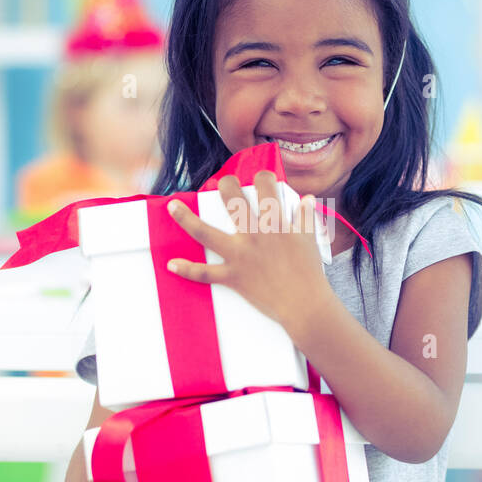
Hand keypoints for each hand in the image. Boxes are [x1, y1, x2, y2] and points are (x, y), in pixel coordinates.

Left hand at [165, 171, 333, 334]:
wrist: (304, 304)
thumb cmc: (310, 273)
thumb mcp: (310, 240)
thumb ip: (306, 217)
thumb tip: (308, 200)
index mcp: (275, 222)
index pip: (266, 186)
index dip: (263, 177)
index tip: (262, 178)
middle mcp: (253, 234)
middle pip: (232, 200)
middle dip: (225, 185)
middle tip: (222, 183)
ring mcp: (240, 255)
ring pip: (206, 233)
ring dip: (186, 218)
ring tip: (173, 206)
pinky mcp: (233, 276)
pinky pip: (205, 273)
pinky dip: (188, 269)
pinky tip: (172, 264)